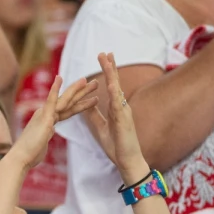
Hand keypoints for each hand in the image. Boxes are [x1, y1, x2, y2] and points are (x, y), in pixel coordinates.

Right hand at [10, 75, 98, 170]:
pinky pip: (51, 101)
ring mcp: (45, 114)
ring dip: (78, 90)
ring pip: (65, 100)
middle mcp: (46, 114)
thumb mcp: (41, 142)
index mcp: (48, 120)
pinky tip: (59, 77)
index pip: (68, 109)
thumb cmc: (29, 154)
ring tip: (91, 81)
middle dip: (83, 92)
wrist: (20, 158)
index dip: (80, 103)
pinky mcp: (44, 118)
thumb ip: (46, 135)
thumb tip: (48, 132)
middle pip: (69, 101)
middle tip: (96, 83)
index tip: (91, 97)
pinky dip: (55, 88)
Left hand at [85, 53, 149, 184]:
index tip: (104, 58)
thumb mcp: (101, 127)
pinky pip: (118, 105)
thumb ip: (94, 114)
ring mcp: (124, 112)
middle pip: (115, 83)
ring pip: (117, 89)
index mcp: (116, 108)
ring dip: (112, 74)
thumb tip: (86, 103)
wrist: (127, 161)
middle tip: (105, 51)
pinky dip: (115, 94)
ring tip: (108, 60)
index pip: (111, 86)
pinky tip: (111, 84)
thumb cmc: (117, 146)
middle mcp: (121, 107)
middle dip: (110, 67)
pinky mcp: (124, 121)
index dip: (107, 72)